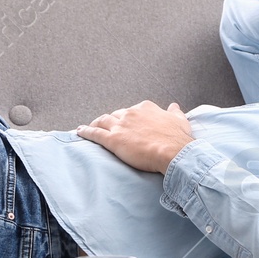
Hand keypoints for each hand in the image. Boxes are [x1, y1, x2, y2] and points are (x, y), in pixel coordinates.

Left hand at [74, 100, 193, 174]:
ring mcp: (120, 125)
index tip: (125, 123)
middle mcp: (131, 113)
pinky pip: (94, 133)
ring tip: (90, 127)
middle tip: (107, 128)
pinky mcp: (113, 139)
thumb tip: (173, 106)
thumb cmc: (178, 138)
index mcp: (145, 108)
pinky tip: (79, 131)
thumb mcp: (179, 120)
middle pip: (115, 115)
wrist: (173, 152)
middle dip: (110, 121)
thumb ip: (174, 112)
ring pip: (102, 121)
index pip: (131, 110)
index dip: (127, 117)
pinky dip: (85, 131)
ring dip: (95, 123)